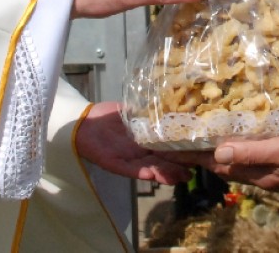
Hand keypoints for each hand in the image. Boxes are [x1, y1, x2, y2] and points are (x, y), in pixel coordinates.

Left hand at [75, 101, 191, 185]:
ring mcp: (126, 159)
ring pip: (148, 169)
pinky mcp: (113, 163)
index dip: (179, 154)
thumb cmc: (108, 117)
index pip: (165, 150)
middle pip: (160, 163)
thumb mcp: (131, 112)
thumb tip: (168, 100)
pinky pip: (127, 169)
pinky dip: (138, 172)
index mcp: (144, 142)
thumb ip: (147, 110)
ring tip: (175, 178)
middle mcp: (138, 153)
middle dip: (175, 169)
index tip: (195, 156)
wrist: (83, 122)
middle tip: (190, 174)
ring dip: (161, 174)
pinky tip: (150, 174)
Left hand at [158, 125, 278, 192]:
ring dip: (215, 154)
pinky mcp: (277, 164)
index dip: (192, 156)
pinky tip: (234, 142)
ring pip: (233, 163)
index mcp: (256, 174)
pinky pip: (247, 159)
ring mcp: (268, 172)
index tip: (170, 149)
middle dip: (199, 156)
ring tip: (199, 142)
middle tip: (179, 144)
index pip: (215, 164)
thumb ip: (251, 153)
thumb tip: (219, 152)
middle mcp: (259, 176)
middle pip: (221, 166)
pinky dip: (234, 151)